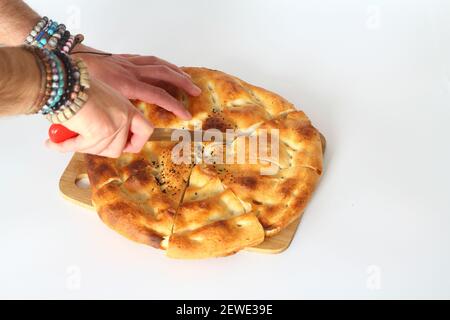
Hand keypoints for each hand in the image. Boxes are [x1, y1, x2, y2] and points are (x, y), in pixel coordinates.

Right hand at [45, 78, 152, 157]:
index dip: (136, 143)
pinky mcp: (100, 132)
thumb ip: (108, 119)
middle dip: (98, 149)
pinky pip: (82, 148)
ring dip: (80, 146)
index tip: (125, 147)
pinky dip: (65, 146)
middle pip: (118, 148)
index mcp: (128, 108)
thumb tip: (102, 140)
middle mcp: (124, 117)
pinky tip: (54, 143)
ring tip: (65, 136)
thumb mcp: (102, 101)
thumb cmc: (77, 87)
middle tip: (84, 142)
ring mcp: (114, 125)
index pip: (146, 131)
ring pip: (100, 150)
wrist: (64, 81)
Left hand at [72, 45, 200, 119]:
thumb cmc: (80, 84)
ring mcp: (130, 64)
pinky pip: (149, 59)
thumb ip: (110, 118)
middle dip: (182, 84)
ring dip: (176, 71)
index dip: (175, 106)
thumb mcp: (96, 104)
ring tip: (188, 79)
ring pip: (159, 64)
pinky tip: (167, 69)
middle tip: (195, 92)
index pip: (158, 95)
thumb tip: (114, 139)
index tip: (187, 115)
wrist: (68, 61)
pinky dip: (161, 64)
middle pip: (164, 75)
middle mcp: (132, 73)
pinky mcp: (126, 59)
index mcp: (127, 86)